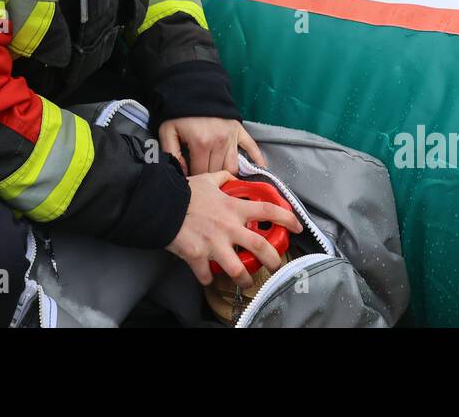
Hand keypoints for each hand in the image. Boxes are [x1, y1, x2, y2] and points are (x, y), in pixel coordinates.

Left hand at [159, 116, 266, 176]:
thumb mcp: (168, 131)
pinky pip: (252, 148)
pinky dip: (257, 161)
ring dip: (228, 174)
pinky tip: (260, 171)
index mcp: (201, 143)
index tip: (192, 179)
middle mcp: (220, 142)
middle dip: (210, 178)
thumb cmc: (180, 113)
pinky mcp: (239, 131)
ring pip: (233, 166)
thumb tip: (184, 172)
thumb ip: (172, 154)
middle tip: (204, 180)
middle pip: (217, 172)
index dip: (195, 178)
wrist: (195, 90)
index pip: (202, 172)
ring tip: (223, 180)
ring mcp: (232, 137)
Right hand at [166, 171, 302, 286]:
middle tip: (275, 266)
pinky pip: (206, 275)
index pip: (267, 210)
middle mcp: (229, 228)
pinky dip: (208, 278)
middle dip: (273, 260)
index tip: (297, 226)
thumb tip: (231, 176)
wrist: (160, 205)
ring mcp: (214, 245)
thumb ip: (223, 179)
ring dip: (245, 278)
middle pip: (261, 248)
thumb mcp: (207, 179)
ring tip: (247, 281)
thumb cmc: (184, 192)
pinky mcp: (198, 257)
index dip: (286, 218)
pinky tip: (207, 276)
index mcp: (234, 208)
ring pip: (239, 270)